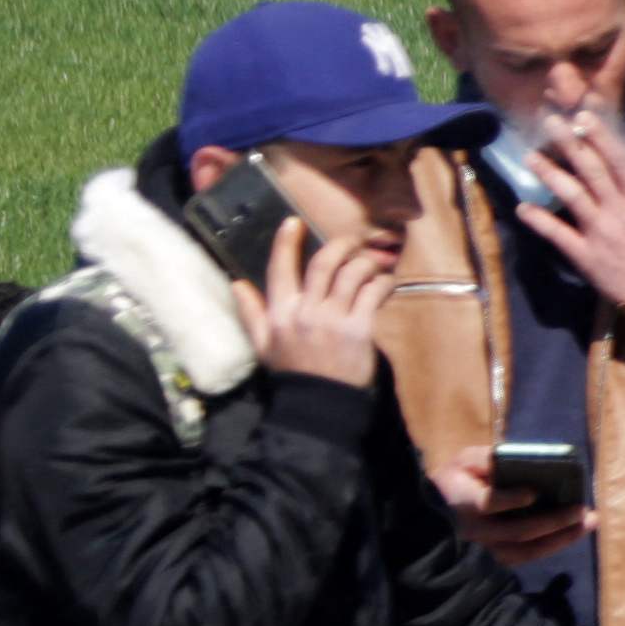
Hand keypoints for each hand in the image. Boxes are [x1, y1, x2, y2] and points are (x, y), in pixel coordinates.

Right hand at [244, 216, 398, 388]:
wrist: (318, 403)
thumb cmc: (293, 372)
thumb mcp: (263, 344)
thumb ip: (251, 313)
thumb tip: (237, 284)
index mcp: (280, 313)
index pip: (280, 268)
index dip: (286, 242)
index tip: (293, 222)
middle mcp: (305, 311)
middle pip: (323, 263)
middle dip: (341, 245)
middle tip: (353, 240)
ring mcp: (333, 319)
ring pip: (351, 274)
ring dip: (367, 262)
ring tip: (374, 263)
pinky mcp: (359, 329)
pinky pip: (373, 294)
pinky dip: (383, 283)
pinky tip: (387, 283)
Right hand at [427, 443, 595, 568]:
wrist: (435, 511)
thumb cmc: (456, 479)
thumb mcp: (465, 460)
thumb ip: (488, 458)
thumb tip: (520, 458)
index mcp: (463, 501)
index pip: (486, 504)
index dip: (509, 500)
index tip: (533, 494)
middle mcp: (475, 530)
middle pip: (516, 531)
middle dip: (553, 521)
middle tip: (582, 510)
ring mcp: (484, 548)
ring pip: (525, 551)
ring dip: (560, 538)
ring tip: (588, 523)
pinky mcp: (494, 557)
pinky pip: (525, 557)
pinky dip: (551, 546)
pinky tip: (573, 533)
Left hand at [519, 117, 624, 316]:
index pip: (617, 159)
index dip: (599, 136)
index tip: (583, 116)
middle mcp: (616, 210)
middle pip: (588, 170)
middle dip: (568, 144)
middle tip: (549, 121)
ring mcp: (598, 233)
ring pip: (569, 196)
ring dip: (549, 174)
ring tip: (530, 156)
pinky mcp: (586, 256)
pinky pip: (558, 235)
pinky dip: (539, 221)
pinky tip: (522, 208)